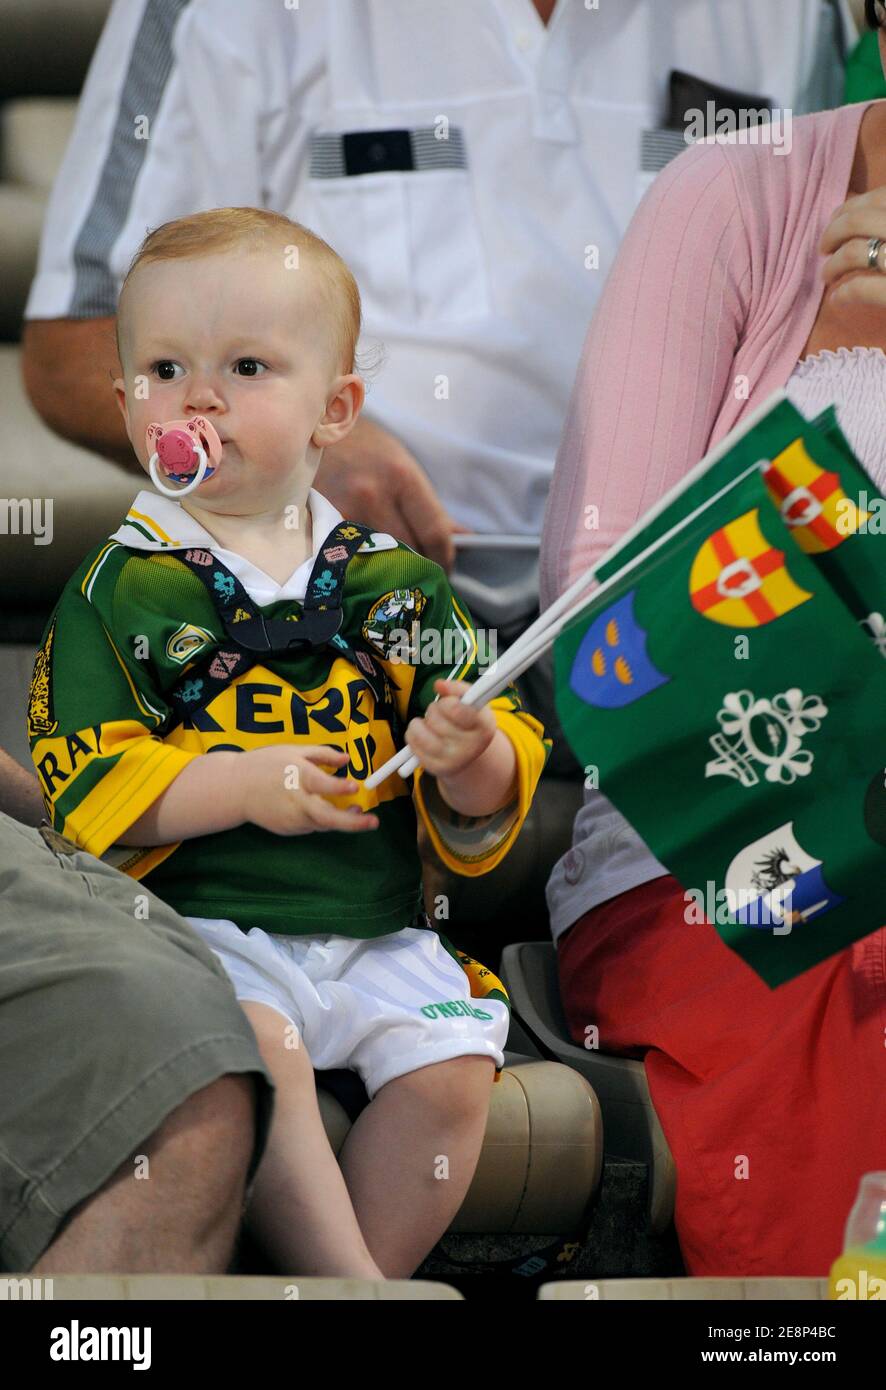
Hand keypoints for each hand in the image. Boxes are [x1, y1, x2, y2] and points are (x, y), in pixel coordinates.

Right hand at [240, 745, 378, 835]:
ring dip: (342, 820)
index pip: (320, 784)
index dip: (339, 786)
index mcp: (296, 777)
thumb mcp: (293, 751)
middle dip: (352, 822)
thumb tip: (347, 760)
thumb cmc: (265, 764)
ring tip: (357, 810)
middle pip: (326, 817)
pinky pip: (311, 826)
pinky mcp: (287, 829)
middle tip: (373, 821)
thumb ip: (322, 754)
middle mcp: (294, 801)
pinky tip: (324, 808)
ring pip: (322, 824)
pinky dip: (322, 820)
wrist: (234, 788)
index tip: (355, 786)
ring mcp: (290, 819)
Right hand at [315, 415, 466, 569]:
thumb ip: (431, 507)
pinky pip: (351, 554)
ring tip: (394, 566)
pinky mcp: (319, 520)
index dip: (445, 558)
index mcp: (401, 476)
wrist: (312, 427)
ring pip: (379, 557)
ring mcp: (344, 508)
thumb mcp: (402, 466)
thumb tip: (462, 538)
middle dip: (419, 566)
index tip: (446, 570)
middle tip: (422, 572)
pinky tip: (365, 559)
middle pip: (408, 550)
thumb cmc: (362, 445)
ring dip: (390, 566)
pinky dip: (362, 560)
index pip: (434, 533)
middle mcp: (373, 494)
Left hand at [405, 678, 496, 781]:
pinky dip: (412, 735)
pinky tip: (421, 733)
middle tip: (439, 712)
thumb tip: (439, 684)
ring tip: (425, 722)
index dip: (447, 702)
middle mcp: (471, 747)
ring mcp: (454, 761)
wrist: (470, 753)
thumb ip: (457, 689)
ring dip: (418, 724)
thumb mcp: (472, 702)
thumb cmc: (469, 721)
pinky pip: (414, 746)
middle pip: (436, 720)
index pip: (456, 710)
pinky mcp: (438, 768)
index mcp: (484, 727)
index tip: (448, 702)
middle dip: (434, 710)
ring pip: (422, 735)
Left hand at [819, 188, 885, 307]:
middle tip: (824, 248)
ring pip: (853, 252)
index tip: (837, 218)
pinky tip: (838, 299)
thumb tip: (859, 210)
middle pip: (858, 221)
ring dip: (832, 265)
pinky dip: (843, 293)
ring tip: (827, 276)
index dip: (850, 207)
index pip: (879, 196)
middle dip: (832, 234)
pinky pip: (860, 287)